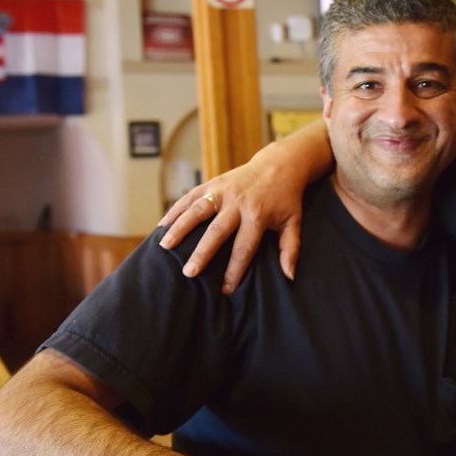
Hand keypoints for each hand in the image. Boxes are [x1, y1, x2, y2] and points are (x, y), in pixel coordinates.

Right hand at [158, 152, 305, 293]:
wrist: (279, 165)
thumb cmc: (286, 200)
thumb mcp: (293, 223)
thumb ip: (290, 250)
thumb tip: (288, 276)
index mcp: (258, 216)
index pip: (244, 249)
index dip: (234, 270)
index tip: (225, 290)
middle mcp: (238, 203)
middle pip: (217, 232)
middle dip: (202, 253)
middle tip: (188, 272)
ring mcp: (223, 191)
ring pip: (198, 211)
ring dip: (180, 228)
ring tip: (165, 246)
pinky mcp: (213, 182)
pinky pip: (191, 196)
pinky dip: (176, 210)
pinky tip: (162, 225)